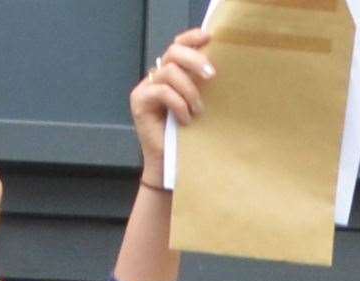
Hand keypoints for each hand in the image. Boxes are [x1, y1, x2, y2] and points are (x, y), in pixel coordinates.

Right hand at [130, 28, 213, 180]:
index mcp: (171, 73)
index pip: (177, 45)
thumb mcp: (199, 104)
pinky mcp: (139, 102)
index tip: (209, 37)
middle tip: (212, 76)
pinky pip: (162, 92)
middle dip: (194, 60)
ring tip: (198, 110)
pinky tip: (186, 119)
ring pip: (169, 72)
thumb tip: (220, 68)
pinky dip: (178, 104)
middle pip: (173, 52)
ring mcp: (145, 88)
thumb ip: (202, 85)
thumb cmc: (188, 136)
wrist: (171, 164)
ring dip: (189, 91)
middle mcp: (155, 77)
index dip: (191, 37)